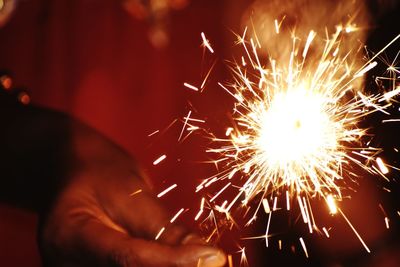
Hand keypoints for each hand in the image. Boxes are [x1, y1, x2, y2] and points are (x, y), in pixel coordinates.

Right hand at [38, 124, 225, 266]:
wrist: (73, 171)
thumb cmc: (99, 171)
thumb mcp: (132, 191)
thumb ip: (165, 229)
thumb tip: (208, 257)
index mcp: (70, 234)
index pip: (129, 257)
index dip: (175, 261)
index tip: (214, 258)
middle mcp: (65, 262)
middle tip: (208, 259)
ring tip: (195, 257)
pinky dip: (155, 266)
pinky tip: (174, 259)